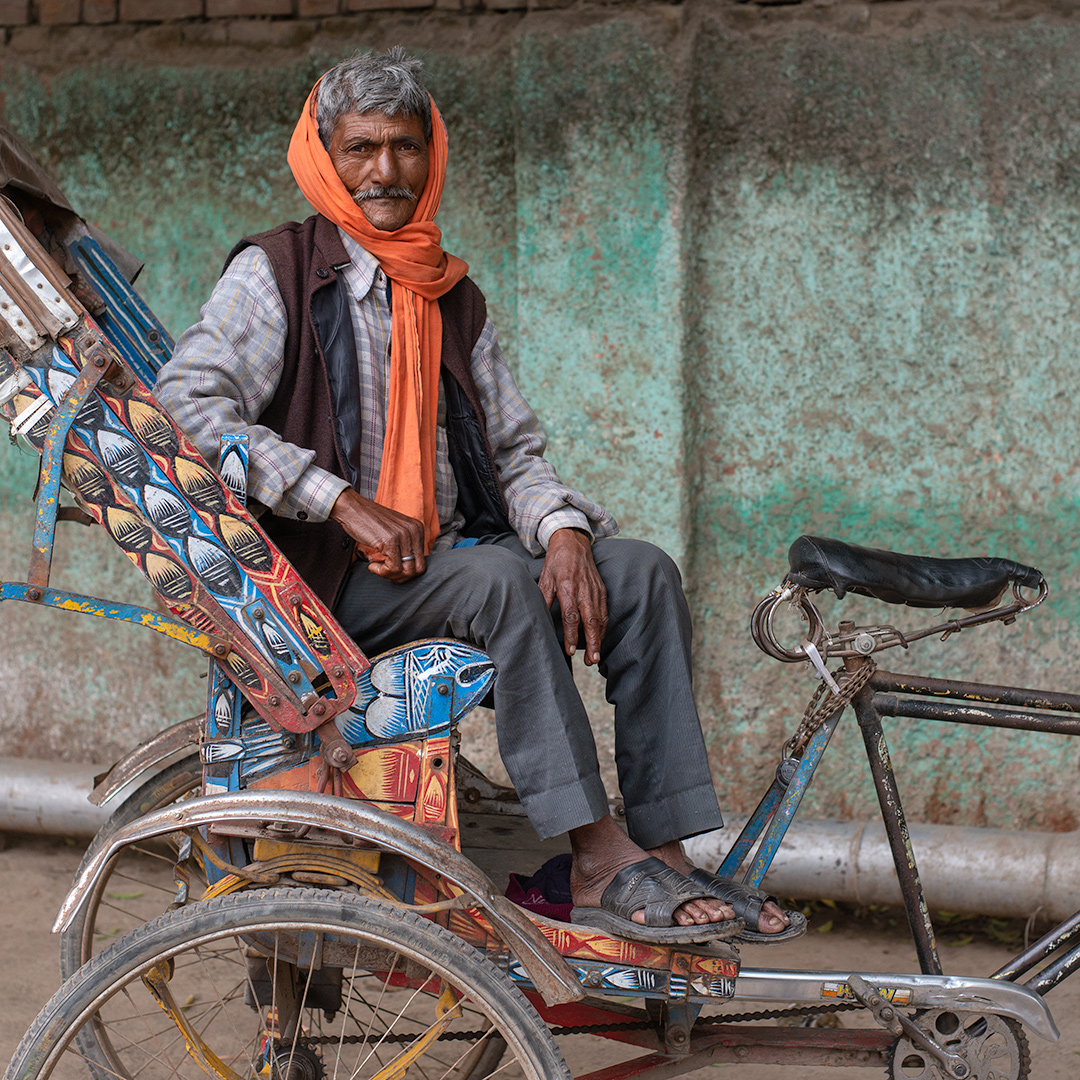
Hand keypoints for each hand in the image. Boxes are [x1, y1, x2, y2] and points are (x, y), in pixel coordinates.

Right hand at [329, 488, 425, 581]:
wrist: (351, 508)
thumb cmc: (369, 522)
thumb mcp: (395, 531)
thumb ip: (405, 545)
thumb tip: (409, 569)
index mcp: (418, 528)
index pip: (422, 562)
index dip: (406, 572)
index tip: (390, 569)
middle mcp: (414, 531)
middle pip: (418, 569)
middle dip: (401, 577)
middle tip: (385, 572)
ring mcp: (403, 535)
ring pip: (407, 571)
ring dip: (390, 576)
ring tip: (377, 568)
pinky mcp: (390, 541)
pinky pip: (394, 568)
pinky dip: (382, 572)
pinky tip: (372, 565)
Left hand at [538, 528, 606, 665]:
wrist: (573, 542)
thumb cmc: (556, 561)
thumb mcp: (545, 577)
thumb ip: (544, 598)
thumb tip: (537, 618)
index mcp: (567, 586)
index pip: (570, 615)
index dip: (571, 634)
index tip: (570, 650)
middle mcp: (584, 589)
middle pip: (590, 620)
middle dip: (592, 642)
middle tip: (590, 661)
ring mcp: (595, 590)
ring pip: (600, 618)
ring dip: (599, 639)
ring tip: (595, 657)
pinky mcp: (602, 590)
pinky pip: (604, 612)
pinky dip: (603, 628)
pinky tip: (599, 640)